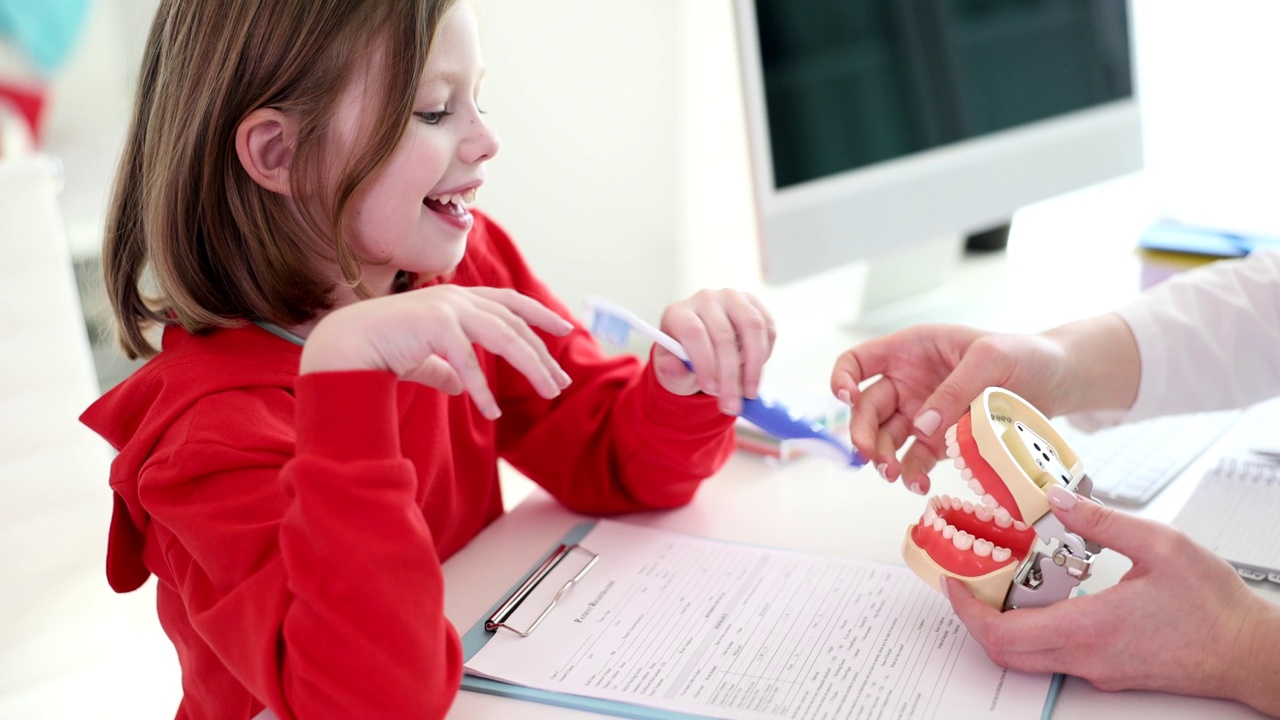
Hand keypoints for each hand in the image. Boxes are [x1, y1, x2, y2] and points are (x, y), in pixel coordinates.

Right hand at [300, 286, 573, 418]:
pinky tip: (492, 412)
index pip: (509, 303)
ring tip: (548, 394)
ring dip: (530, 367)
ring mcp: (447, 310)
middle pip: (514, 326)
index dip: (538, 314)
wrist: (345, 345)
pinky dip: (482, 390)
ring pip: (504, 338)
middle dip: (541, 355)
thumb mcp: (423, 359)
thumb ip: (444, 368)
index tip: (564, 329)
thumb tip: (460, 386)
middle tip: (561, 383)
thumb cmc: (381, 350)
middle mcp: (457, 300)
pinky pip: (467, 363)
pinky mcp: (434, 327)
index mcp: (457, 301)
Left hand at [655, 289, 774, 415]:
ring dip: (754, 366)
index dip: (705, 363)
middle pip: (724, 335)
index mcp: (678, 313)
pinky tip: (754, 372)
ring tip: (748, 392)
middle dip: (730, 376)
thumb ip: (671, 370)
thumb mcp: (671, 370)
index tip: (711, 390)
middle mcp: (705, 299)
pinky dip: (765, 354)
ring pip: (751, 328)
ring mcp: (731, 298)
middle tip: (732, 404)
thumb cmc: (683, 360)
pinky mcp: (753, 303)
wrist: (701, 347)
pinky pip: (767, 328)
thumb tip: (676, 368)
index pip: (694, 333)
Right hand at [829, 325, 1067, 493]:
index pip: (858, 361)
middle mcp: (908, 382)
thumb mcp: (991, 358)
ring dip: (882, 458)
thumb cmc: (1023, 354)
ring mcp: (921, 413)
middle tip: (870, 456)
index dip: (843, 378)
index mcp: (911, 351)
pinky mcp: (940, 440)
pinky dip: (911, 473)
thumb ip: (954, 389)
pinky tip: (918, 483)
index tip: (845, 398)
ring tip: (893, 475)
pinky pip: (914, 459)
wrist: (1055, 380)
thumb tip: (921, 426)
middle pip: (866, 408)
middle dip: (862, 432)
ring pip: (885, 438)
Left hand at [945, 486, 1277, 710]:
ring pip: (1027, 658)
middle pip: (1004, 652)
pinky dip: (1031, 630)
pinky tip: (1040, 597)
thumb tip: (1058, 499)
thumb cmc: (1215, 608)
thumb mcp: (1162, 545)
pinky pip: (1053, 656)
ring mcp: (1096, 669)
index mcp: (1091, 628)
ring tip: (996, 583)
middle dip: (972, 619)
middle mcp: (1086, 656)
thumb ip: (1104, 521)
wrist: (1250, 652)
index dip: (966, 611)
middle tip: (963, 583)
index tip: (951, 583)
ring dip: (1001, 626)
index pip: (1003, 634)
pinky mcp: (1107, 671)